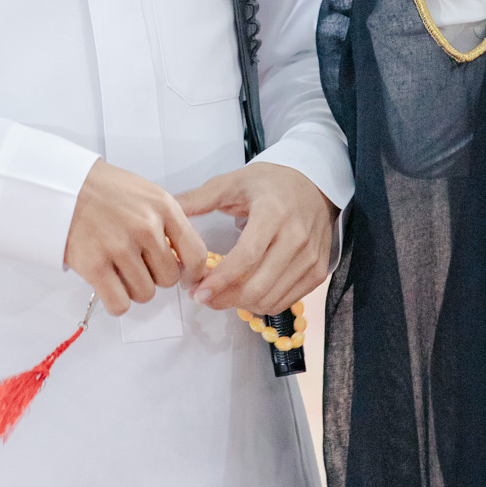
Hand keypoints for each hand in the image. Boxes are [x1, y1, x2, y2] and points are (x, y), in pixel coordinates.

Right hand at [64, 160, 208, 316]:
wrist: (63, 185)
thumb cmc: (105, 190)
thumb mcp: (148, 194)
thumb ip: (170, 223)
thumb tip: (185, 260)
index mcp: (163, 207)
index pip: (195, 254)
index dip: (192, 273)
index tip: (184, 277)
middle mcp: (145, 227)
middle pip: (169, 278)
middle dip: (155, 277)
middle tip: (139, 265)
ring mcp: (119, 247)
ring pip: (145, 294)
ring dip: (134, 289)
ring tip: (120, 271)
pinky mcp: (93, 265)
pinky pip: (119, 303)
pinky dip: (116, 302)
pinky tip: (110, 286)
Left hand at [179, 163, 336, 315]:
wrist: (313, 183)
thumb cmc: (271, 182)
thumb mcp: (234, 182)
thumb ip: (199, 198)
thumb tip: (168, 209)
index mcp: (273, 213)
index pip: (247, 256)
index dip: (221, 280)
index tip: (198, 292)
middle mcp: (296, 237)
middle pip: (259, 285)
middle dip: (225, 298)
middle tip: (203, 297)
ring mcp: (310, 257)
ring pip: (271, 298)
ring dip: (241, 304)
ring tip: (221, 295)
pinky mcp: (317, 270)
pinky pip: (286, 300)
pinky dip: (262, 304)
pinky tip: (245, 293)